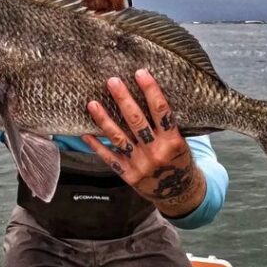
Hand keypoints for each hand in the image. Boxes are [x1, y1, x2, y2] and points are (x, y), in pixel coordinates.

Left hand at [82, 68, 205, 218]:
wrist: (179, 193)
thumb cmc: (179, 160)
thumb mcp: (181, 142)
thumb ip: (167, 125)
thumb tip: (150, 95)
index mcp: (173, 141)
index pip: (161, 111)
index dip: (151, 90)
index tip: (140, 73)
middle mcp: (156, 152)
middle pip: (137, 121)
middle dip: (123, 99)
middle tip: (112, 81)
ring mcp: (140, 164)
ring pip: (119, 138)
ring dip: (104, 120)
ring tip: (92, 103)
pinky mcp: (128, 175)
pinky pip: (109, 157)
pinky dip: (97, 145)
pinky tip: (86, 133)